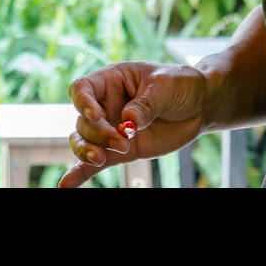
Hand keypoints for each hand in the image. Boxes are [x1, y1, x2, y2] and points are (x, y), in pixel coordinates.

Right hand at [59, 61, 208, 187]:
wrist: (199, 105)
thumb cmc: (180, 84)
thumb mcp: (164, 86)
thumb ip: (145, 104)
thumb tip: (127, 122)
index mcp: (112, 80)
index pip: (82, 88)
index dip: (83, 102)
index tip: (97, 115)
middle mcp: (105, 104)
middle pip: (83, 120)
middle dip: (98, 133)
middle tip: (122, 141)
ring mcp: (111, 129)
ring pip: (83, 140)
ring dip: (87, 151)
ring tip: (102, 159)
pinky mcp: (120, 150)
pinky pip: (94, 163)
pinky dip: (80, 173)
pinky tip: (66, 186)